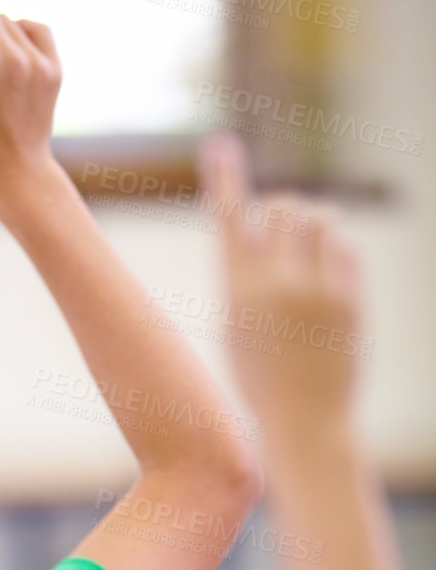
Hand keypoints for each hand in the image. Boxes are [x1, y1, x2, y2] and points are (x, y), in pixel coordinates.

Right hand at [204, 135, 364, 438]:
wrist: (304, 424)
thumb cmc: (261, 379)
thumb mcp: (236, 327)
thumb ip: (244, 276)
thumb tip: (258, 223)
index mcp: (237, 294)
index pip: (229, 222)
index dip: (223, 179)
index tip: (218, 145)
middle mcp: (277, 286)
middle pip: (281, 207)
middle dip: (280, 210)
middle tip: (278, 228)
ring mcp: (318, 291)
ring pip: (320, 218)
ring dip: (311, 223)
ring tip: (305, 248)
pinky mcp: (350, 299)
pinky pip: (344, 248)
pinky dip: (334, 251)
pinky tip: (326, 277)